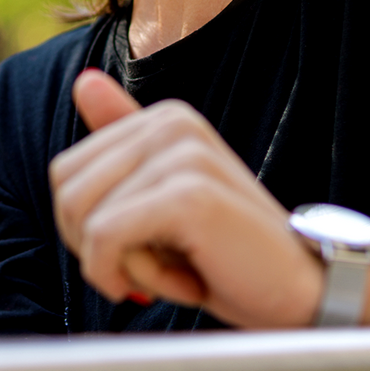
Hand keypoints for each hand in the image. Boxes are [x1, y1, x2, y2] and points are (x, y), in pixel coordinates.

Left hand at [50, 70, 324, 327]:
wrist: (304, 288)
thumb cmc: (229, 252)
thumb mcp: (165, 197)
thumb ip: (125, 142)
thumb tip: (83, 81)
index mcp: (164, 118)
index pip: (65, 173)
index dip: (90, 230)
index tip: (149, 246)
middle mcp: (172, 123)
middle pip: (66, 194)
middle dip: (98, 249)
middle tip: (163, 264)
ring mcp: (182, 154)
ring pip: (83, 221)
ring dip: (123, 268)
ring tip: (181, 269)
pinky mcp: (189, 194)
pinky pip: (106, 240)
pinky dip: (132, 279)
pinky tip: (186, 284)